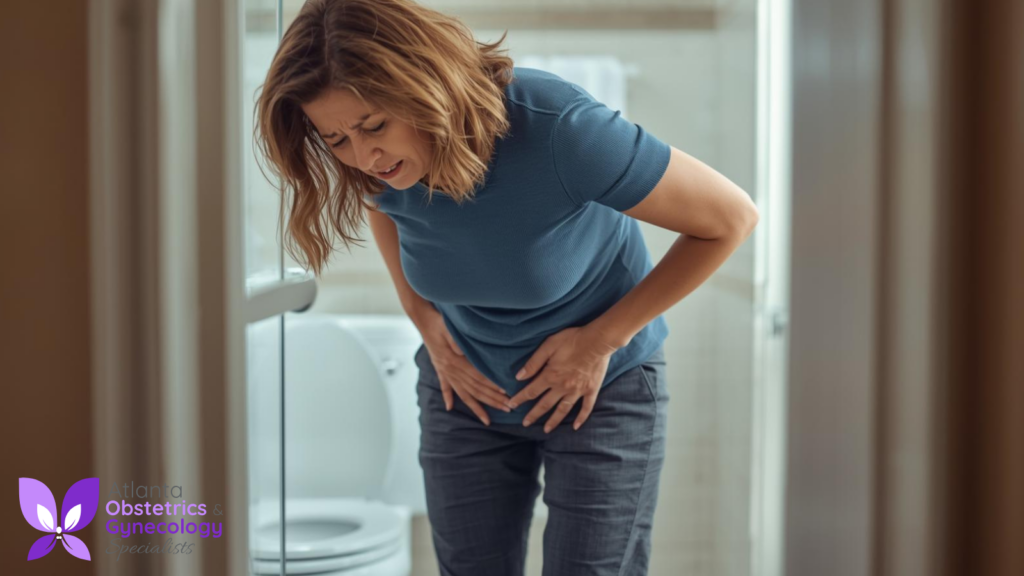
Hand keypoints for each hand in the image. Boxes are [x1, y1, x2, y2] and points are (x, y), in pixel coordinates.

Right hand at [414, 306, 510, 424]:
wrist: (422, 319)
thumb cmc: (439, 321)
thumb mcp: (447, 327)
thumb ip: (455, 340)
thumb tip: (463, 352)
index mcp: (453, 361)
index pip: (477, 377)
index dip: (491, 385)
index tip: (505, 393)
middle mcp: (449, 370)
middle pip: (474, 389)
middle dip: (491, 400)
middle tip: (508, 408)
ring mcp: (444, 371)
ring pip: (463, 393)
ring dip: (477, 407)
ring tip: (488, 420)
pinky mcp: (440, 368)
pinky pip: (445, 387)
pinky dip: (448, 397)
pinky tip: (450, 407)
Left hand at [505, 325, 619, 432]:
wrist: (598, 341)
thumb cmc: (572, 340)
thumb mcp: (548, 346)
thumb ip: (534, 363)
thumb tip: (518, 377)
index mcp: (550, 376)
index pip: (531, 391)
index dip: (519, 399)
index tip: (511, 405)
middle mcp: (562, 387)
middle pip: (544, 405)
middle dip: (533, 415)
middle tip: (525, 424)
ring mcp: (577, 391)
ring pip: (563, 410)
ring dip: (553, 421)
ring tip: (546, 430)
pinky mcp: (591, 390)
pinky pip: (586, 408)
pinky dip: (581, 418)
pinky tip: (576, 427)